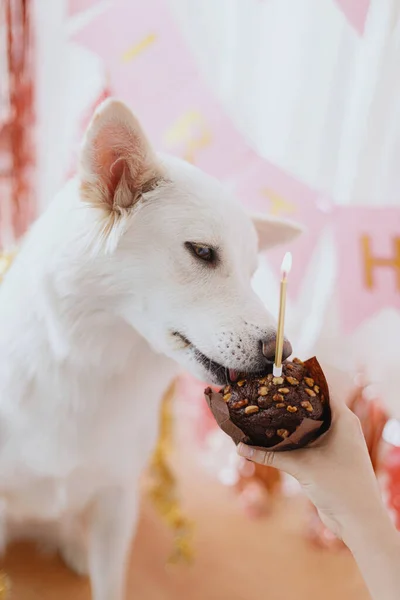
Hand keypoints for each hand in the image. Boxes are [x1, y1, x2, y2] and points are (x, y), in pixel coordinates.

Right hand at [238, 393, 384, 541]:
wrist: (357, 522)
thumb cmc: (340, 487)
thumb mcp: (301, 466)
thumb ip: (270, 455)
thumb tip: (240, 447)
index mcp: (344, 419)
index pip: (321, 389)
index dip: (301, 380)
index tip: (279, 374)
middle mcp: (341, 426)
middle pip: (312, 405)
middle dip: (289, 401)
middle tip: (265, 392)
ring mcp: (335, 442)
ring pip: (309, 424)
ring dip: (289, 421)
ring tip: (264, 411)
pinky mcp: (328, 457)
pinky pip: (307, 440)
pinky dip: (292, 438)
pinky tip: (272, 437)